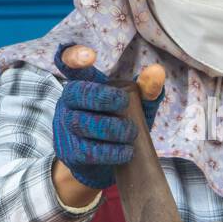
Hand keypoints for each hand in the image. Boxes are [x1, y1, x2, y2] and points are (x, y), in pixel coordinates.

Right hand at [52, 44, 164, 195]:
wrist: (105, 166)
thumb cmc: (121, 125)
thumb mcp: (136, 105)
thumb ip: (146, 89)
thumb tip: (157, 71)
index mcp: (83, 84)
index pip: (68, 63)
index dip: (74, 56)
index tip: (90, 56)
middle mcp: (68, 103)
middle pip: (77, 93)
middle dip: (103, 96)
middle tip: (124, 102)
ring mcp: (65, 128)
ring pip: (82, 124)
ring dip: (111, 128)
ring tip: (131, 133)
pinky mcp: (70, 153)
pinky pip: (87, 151)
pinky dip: (110, 152)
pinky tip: (126, 152)